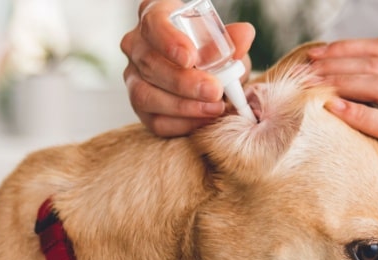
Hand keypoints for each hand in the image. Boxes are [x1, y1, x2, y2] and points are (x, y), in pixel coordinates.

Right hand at [121, 0, 254, 136]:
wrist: (206, 76)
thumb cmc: (210, 51)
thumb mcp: (223, 43)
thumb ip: (232, 40)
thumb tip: (244, 35)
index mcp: (155, 17)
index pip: (153, 23)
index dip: (169, 40)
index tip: (190, 57)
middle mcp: (137, 45)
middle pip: (150, 63)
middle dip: (184, 81)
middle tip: (215, 90)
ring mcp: (133, 76)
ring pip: (145, 94)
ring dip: (183, 106)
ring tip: (214, 108)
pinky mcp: (140, 106)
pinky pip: (153, 120)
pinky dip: (181, 124)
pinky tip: (203, 121)